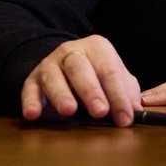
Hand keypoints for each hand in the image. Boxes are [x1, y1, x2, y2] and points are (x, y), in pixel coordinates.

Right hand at [21, 35, 141, 126]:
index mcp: (97, 47)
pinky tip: (34, 115)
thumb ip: (126, 92)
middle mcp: (72, 51)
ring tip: (69, 111)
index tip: (125, 118)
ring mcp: (50, 64)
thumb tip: (136, 112)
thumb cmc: (96, 75)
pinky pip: (29, 89)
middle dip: (91, 91)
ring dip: (62, 94)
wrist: (65, 67)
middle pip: (80, 68)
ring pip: (54, 76)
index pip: (109, 70)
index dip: (118, 95)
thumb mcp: (115, 78)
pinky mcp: (32, 80)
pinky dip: (30, 102)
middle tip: (101, 112)